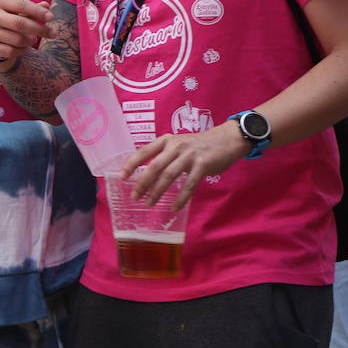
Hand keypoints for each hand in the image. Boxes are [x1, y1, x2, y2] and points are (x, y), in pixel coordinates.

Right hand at [0, 0, 51, 69]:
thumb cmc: (10, 24)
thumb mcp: (21, 14)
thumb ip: (34, 10)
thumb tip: (46, 6)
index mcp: (1, 3)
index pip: (21, 4)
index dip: (37, 11)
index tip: (51, 17)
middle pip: (20, 23)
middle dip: (39, 29)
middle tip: (53, 34)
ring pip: (17, 39)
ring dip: (30, 41)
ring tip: (31, 40)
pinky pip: (11, 51)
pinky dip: (21, 51)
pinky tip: (20, 48)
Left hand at [117, 125, 248, 210]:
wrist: (227, 139)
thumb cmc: (200, 145)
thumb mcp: (179, 144)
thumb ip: (165, 155)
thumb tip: (147, 174)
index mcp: (167, 140)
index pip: (144, 151)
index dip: (131, 164)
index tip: (121, 177)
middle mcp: (176, 146)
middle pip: (154, 166)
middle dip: (142, 183)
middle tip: (134, 197)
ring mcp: (189, 155)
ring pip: (168, 176)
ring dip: (157, 192)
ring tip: (149, 203)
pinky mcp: (202, 165)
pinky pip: (189, 184)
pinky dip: (181, 198)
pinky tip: (174, 207)